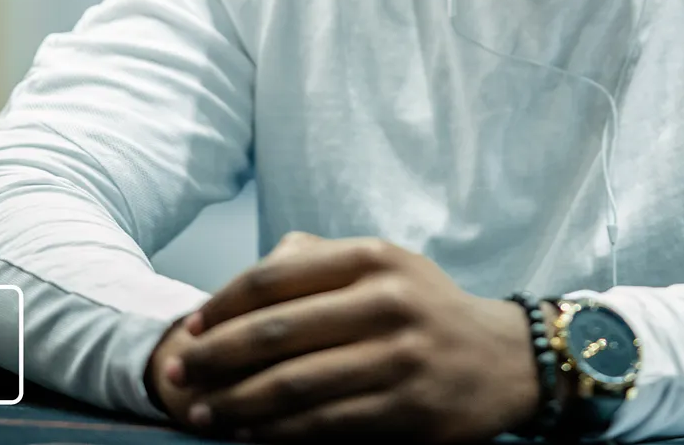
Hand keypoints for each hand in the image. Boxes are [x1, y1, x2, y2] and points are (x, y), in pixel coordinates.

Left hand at [147, 231, 540, 441]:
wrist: (504, 359)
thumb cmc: (422, 308)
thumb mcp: (381, 264)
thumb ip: (314, 261)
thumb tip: (235, 292)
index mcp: (373, 257)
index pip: (274, 277)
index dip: (222, 305)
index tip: (192, 329)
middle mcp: (387, 301)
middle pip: (275, 333)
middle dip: (215, 358)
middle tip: (179, 373)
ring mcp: (399, 358)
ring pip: (294, 385)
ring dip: (235, 403)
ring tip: (201, 412)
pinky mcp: (407, 409)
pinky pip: (324, 425)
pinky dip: (277, 433)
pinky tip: (249, 433)